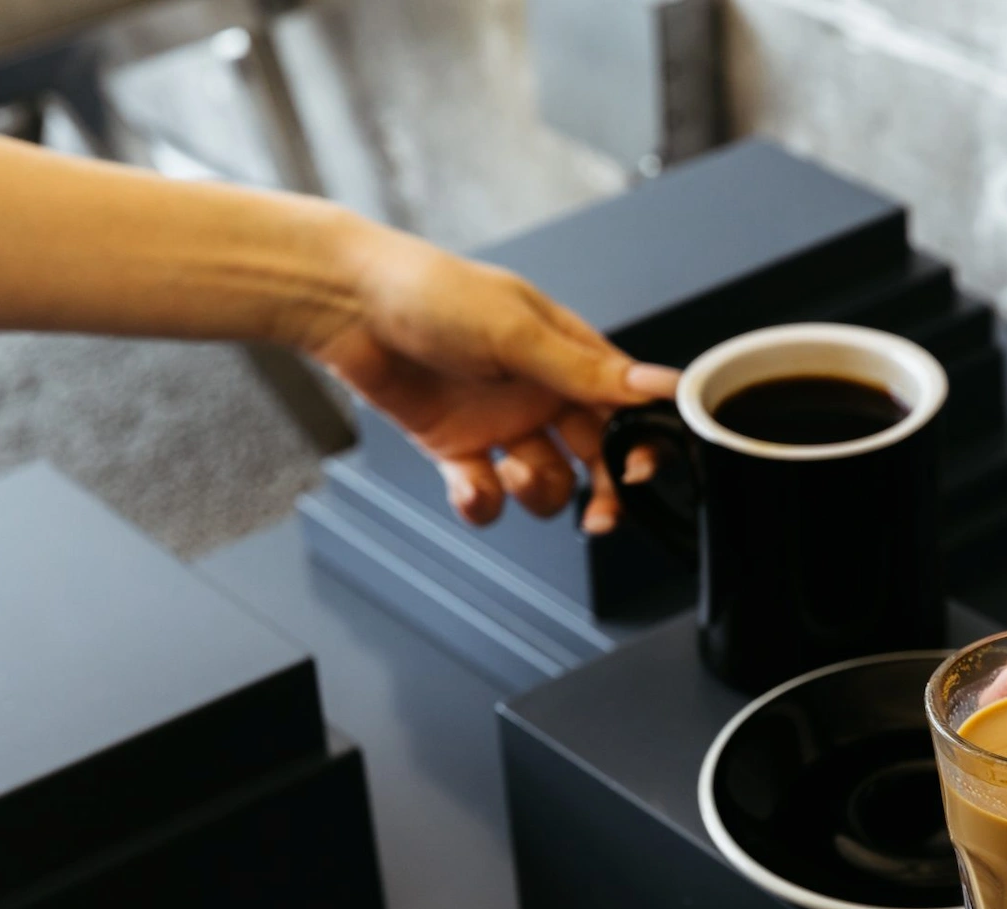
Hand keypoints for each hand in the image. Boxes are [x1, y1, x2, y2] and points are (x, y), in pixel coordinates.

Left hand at [300, 220, 677, 531]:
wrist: (345, 305)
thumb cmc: (430, 293)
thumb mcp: (518, 332)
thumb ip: (588, 371)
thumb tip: (660, 385)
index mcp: (569, 356)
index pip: (627, 409)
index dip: (640, 445)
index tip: (637, 473)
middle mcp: (542, 392)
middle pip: (596, 458)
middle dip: (603, 493)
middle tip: (599, 517)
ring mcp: (501, 422)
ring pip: (546, 483)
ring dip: (536, 490)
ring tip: (511, 471)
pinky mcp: (458, 447)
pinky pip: (487, 494)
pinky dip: (482, 501)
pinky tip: (471, 485)